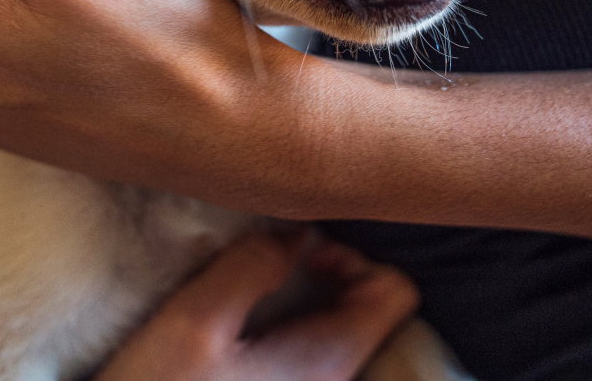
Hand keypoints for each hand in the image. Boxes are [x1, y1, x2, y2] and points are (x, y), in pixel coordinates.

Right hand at [96, 232, 420, 380]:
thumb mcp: (195, 321)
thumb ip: (252, 265)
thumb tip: (295, 230)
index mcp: (329, 361)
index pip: (396, 290)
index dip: (353, 257)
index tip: (297, 253)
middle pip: (370, 311)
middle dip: (326, 274)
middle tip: (267, 264)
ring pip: (336, 332)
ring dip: (301, 301)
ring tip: (250, 290)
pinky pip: (307, 356)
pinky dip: (286, 329)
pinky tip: (239, 328)